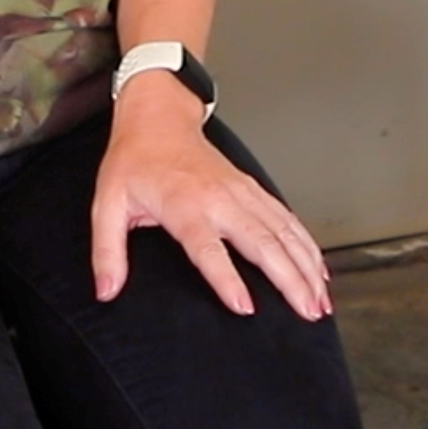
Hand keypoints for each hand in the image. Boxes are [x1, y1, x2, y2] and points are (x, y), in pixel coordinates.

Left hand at [92, 79, 330, 320]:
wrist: (158, 116)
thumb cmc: (134, 160)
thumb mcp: (108, 203)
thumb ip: (107, 251)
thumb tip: (106, 290)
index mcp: (184, 205)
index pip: (209, 248)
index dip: (227, 279)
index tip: (247, 307)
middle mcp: (219, 198)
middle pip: (262, 241)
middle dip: (289, 278)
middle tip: (306, 312)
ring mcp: (240, 191)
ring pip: (282, 231)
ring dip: (305, 265)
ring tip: (320, 300)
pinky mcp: (251, 188)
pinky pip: (285, 217)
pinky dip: (305, 243)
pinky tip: (318, 267)